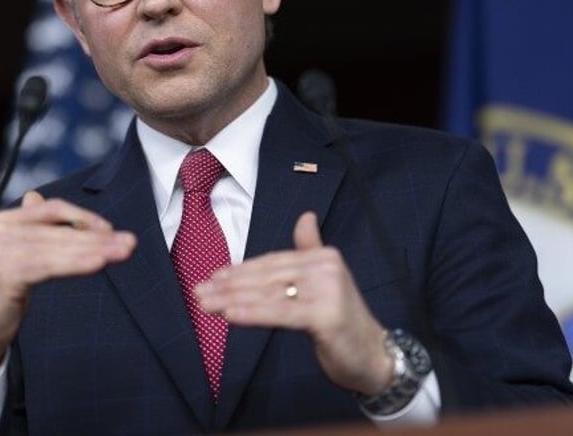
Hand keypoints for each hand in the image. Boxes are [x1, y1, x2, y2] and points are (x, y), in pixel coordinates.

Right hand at [0, 191, 135, 376]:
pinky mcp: (6, 273)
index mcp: (6, 220)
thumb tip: (36, 196)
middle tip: (130, 242)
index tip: (112, 230)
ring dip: (97, 249)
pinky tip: (99, 263)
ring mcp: (1, 251)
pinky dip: (78, 262)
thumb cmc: (1, 292)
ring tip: (124, 252)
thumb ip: (31, 228)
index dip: (85, 217)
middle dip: (99, 236)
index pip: (53, 209)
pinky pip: (51, 265)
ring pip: (60, 246)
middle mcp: (2, 230)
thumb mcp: (17, 254)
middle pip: (61, 229)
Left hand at [195, 211, 391, 394]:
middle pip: (267, 277)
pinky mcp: (325, 315)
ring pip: (268, 294)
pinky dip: (252, 312)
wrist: (374, 356)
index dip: (241, 270)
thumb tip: (305, 216)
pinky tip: (228, 314)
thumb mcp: (324, 283)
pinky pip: (280, 313)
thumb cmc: (342, 321)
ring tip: (204, 304)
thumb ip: (310, 249)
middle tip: (198, 292)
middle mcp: (326, 267)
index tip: (212, 277)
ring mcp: (327, 290)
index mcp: (323, 256)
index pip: (272, 262)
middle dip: (228, 286)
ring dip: (231, 299)